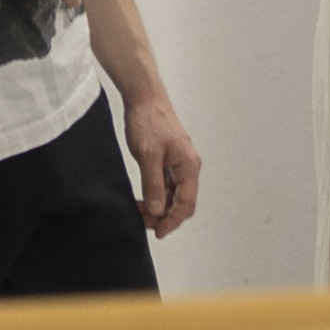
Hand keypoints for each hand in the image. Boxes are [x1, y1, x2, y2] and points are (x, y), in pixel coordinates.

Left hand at [124, 84, 203, 235]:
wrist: (144, 97)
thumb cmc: (148, 120)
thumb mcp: (148, 155)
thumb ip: (154, 184)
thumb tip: (158, 210)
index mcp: (189, 166)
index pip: (186, 203)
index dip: (173, 221)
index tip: (158, 232)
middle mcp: (188, 167)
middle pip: (182, 202)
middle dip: (165, 216)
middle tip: (144, 222)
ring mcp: (179, 164)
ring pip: (174, 195)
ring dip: (159, 207)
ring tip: (140, 211)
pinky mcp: (169, 160)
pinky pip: (167, 186)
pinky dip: (157, 196)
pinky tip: (143, 199)